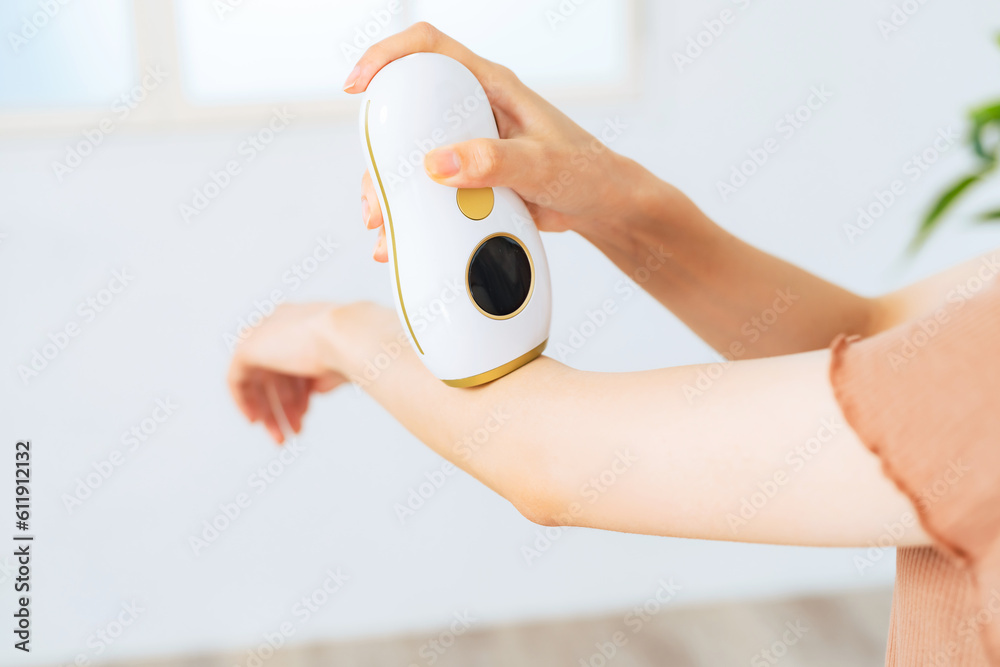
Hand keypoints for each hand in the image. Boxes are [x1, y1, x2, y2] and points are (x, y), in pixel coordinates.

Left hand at [227, 303, 346, 443]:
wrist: (347, 337)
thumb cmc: (351, 349)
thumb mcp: (335, 365)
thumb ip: (319, 374)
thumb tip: (314, 389)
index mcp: (299, 322)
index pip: (291, 363)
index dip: (298, 394)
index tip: (303, 416)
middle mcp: (277, 325)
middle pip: (274, 374)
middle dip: (284, 408)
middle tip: (291, 434)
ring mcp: (260, 334)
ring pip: (258, 381)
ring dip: (270, 412)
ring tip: (282, 438)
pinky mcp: (246, 348)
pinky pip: (237, 380)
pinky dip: (244, 401)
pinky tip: (255, 421)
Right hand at [345, 22, 650, 261]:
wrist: (601, 207)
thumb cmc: (586, 172)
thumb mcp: (542, 165)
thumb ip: (494, 161)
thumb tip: (437, 163)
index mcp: (491, 87)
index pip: (430, 49)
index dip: (388, 56)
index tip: (359, 86)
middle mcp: (474, 111)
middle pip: (409, 111)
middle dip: (379, 148)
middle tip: (373, 187)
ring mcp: (470, 146)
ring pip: (413, 157)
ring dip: (390, 190)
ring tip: (382, 223)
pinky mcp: (471, 179)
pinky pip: (430, 190)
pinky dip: (412, 215)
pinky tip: (401, 240)